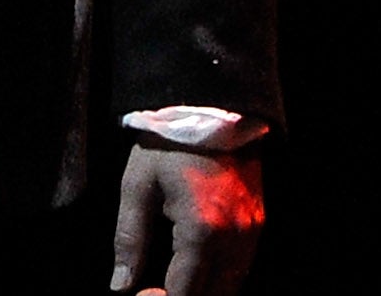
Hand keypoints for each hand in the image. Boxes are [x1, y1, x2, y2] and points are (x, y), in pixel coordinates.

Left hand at [110, 142, 263, 295]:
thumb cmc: (170, 144)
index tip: (138, 294)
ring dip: (204, 290)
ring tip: (173, 280)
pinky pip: (242, 267)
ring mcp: (253, 230)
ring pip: (232, 286)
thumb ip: (129, 241)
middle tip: (153, 288)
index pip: (183, 295)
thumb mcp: (137, 187)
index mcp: (202, 232)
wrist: (212, 104)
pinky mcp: (259, 221)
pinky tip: (196, 267)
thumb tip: (120, 286)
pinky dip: (221, 277)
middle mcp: (235, 238)